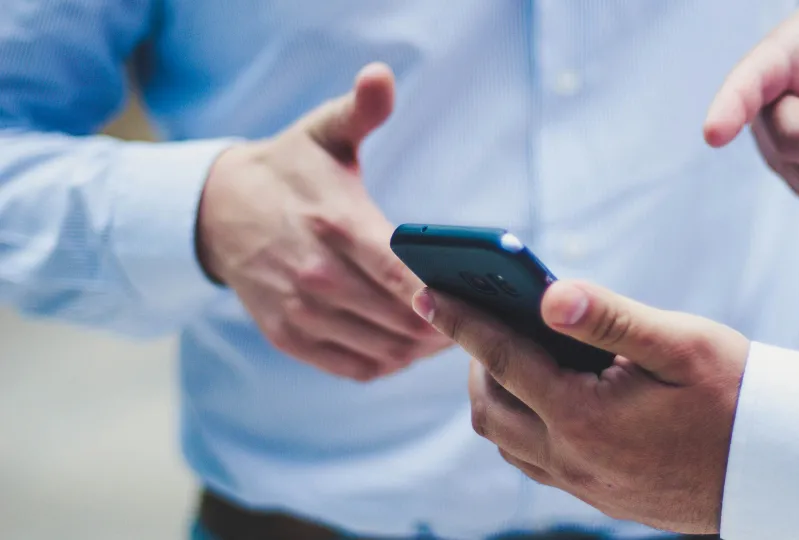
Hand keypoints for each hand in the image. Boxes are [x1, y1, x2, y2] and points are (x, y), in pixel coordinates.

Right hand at [197, 63, 450, 380]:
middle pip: (400, 319)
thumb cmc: (289, 170)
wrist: (217, 210)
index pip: (400, 273)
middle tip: (479, 320)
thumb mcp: (323, 132)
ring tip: (451, 334)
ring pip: (383, 349)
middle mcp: (315, 274)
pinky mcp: (288, 336)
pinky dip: (390, 364)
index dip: (442, 296)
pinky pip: (354, 367)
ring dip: (422, 349)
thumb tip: (381, 76)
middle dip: (446, 325)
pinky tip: (410, 348)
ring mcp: (300, 311)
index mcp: (335, 223)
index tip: (477, 302)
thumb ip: (360, 110)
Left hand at [412, 281, 749, 533]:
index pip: (502, 359)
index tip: (426, 292)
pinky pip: (534, 460)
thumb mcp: (679, 343)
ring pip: (506, 440)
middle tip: (481, 318)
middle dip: (474, 360)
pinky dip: (521, 423)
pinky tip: (545, 395)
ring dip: (495, 395)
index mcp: (585, 417)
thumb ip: (609, 316)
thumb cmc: (736, 395)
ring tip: (509, 352)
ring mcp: (583, 484)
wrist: (778, 468)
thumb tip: (548, 294)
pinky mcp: (599, 497)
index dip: (461, 322)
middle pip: (490, 408)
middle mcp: (573, 459)